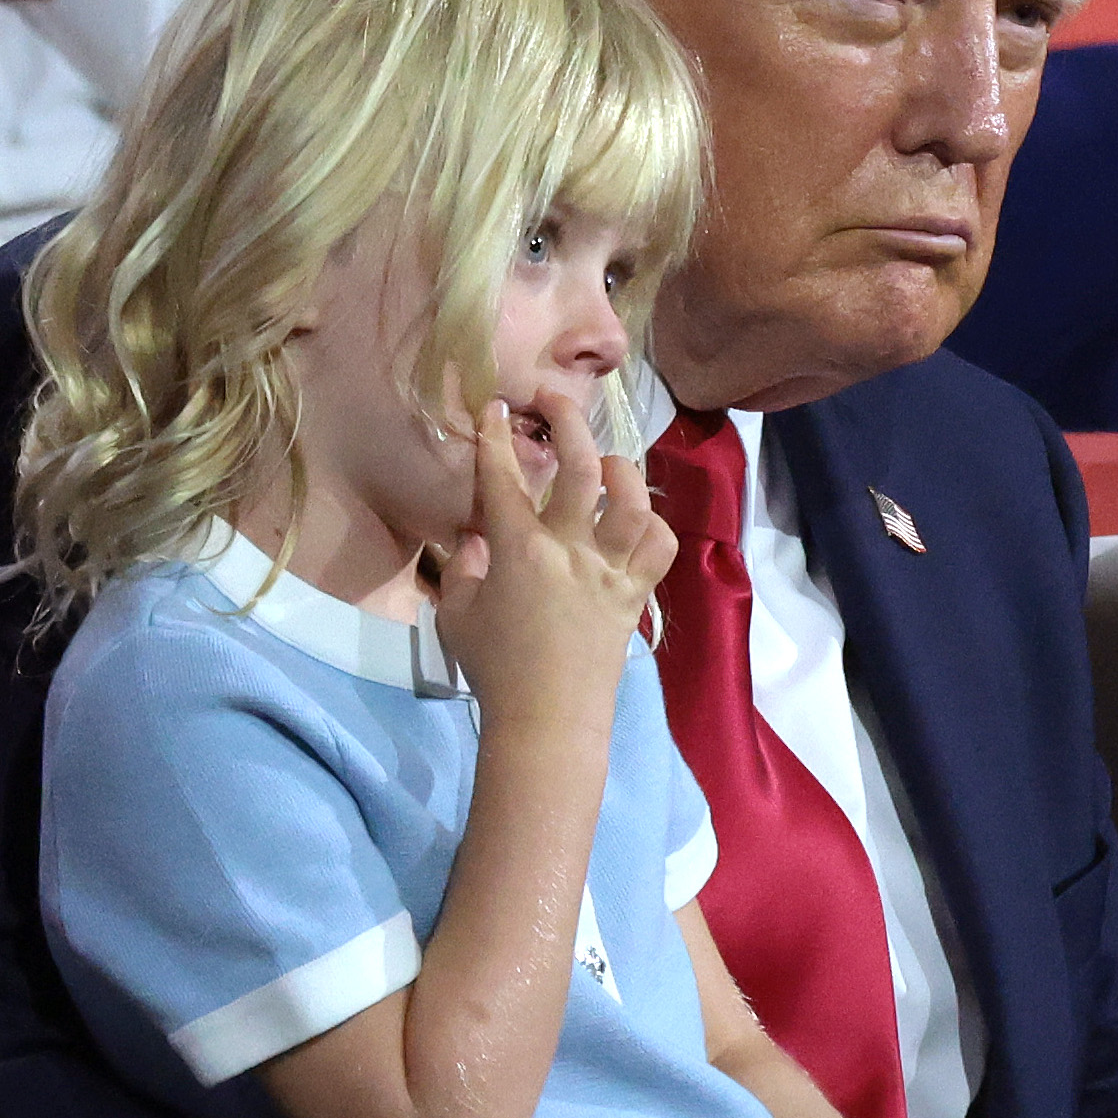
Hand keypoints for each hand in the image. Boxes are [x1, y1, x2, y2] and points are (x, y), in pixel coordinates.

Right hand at [434, 393, 674, 738]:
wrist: (548, 718)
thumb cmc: (495, 668)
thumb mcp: (457, 615)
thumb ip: (463, 568)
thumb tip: (475, 536)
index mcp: (520, 551)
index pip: (504, 479)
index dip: (496, 437)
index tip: (495, 406)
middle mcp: (572, 549)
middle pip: (580, 468)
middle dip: (568, 422)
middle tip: (555, 399)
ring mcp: (610, 570)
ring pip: (633, 500)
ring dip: (621, 471)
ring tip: (605, 464)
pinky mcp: (636, 593)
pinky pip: (660, 546)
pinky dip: (653, 525)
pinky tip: (635, 519)